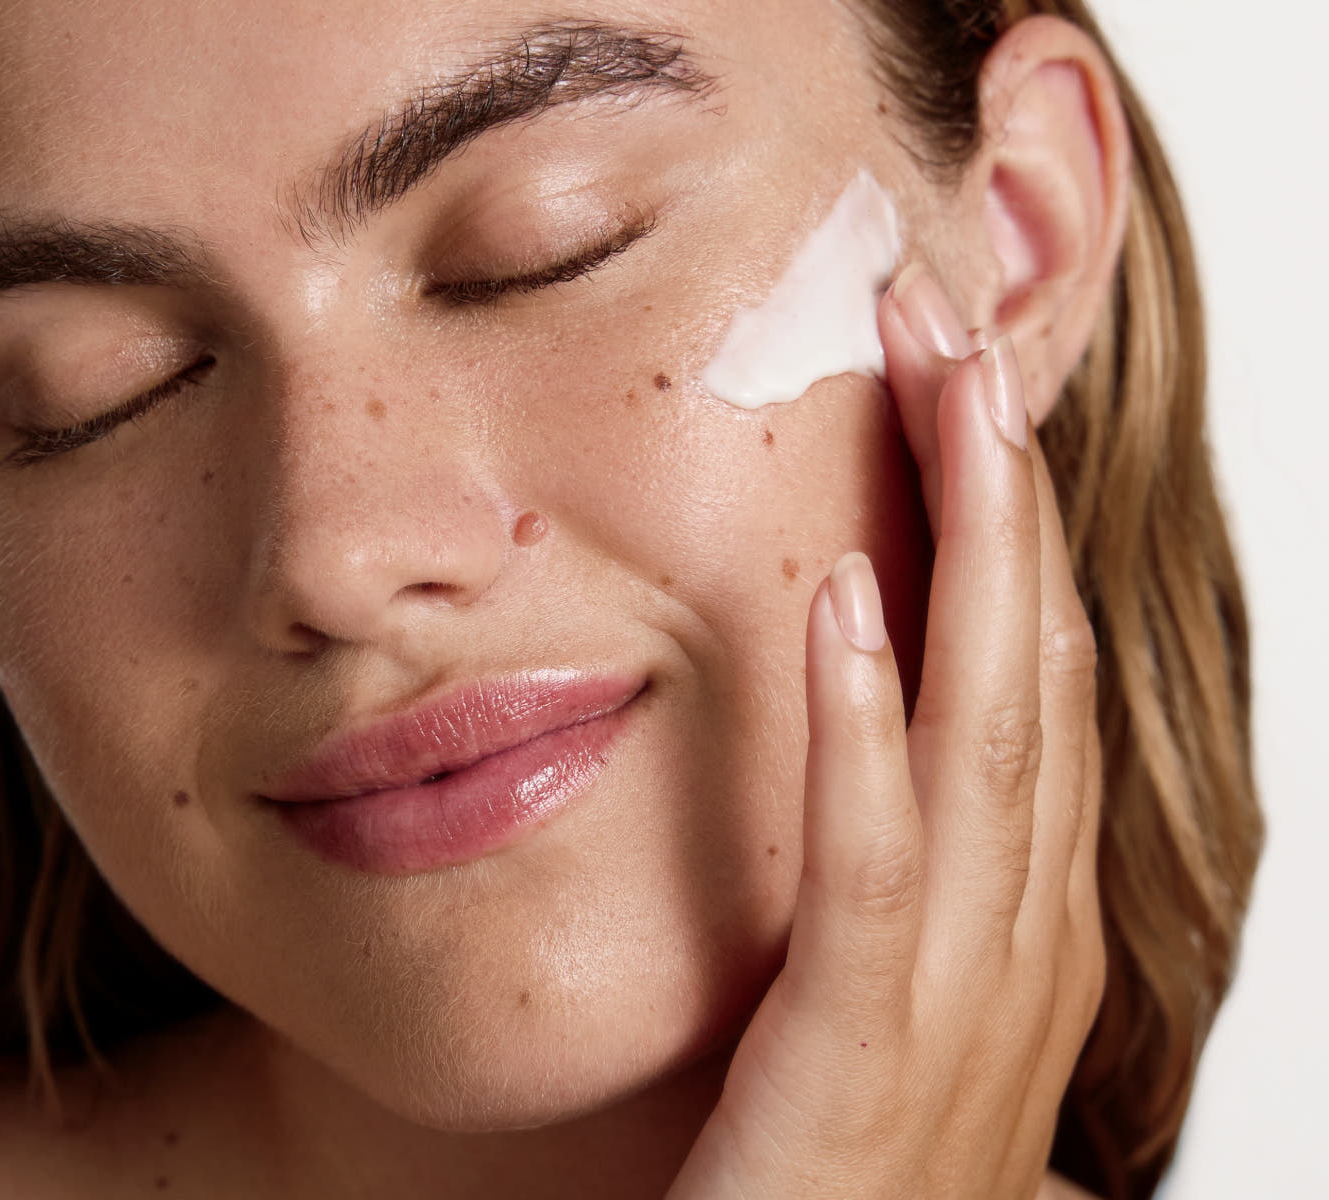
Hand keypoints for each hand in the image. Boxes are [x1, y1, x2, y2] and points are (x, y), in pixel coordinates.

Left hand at [667, 265, 1105, 1199]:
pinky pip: (877, 869)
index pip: (1027, 687)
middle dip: (1001, 490)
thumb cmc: (825, 1177)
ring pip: (988, 739)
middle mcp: (1019, 947)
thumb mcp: (878, 1014)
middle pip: (1029, 673)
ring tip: (941, 397)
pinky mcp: (864, 1057)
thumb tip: (870, 765)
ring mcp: (960, 1005)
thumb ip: (895, 896)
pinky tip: (847, 605)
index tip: (951, 391)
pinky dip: (869, 728)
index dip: (1007, 528)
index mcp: (1019, 927)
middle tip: (950, 328)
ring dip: (967, 553)